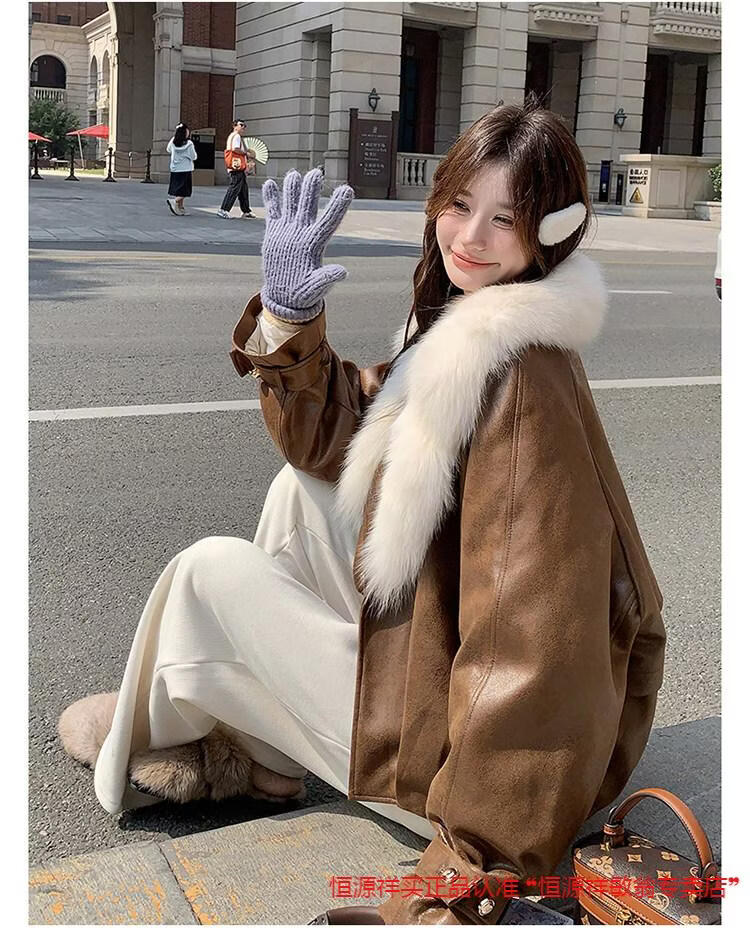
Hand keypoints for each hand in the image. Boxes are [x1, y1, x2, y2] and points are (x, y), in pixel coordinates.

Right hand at [260, 168, 353, 321]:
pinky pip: (273, 213)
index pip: (329, 221)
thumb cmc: (303, 294)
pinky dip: (272, 199)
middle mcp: (302, 233)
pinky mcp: (274, 234)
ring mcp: (288, 232)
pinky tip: (271, 184)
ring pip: (291, 205)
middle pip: (308, 207)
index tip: (347, 190)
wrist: (285, 296)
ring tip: (295, 174)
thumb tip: (343, 272)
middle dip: (311, 190)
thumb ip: (327, 278)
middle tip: (316, 173)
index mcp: (314, 244)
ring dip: (293, 190)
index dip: (338, 206)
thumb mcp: (315, 288)